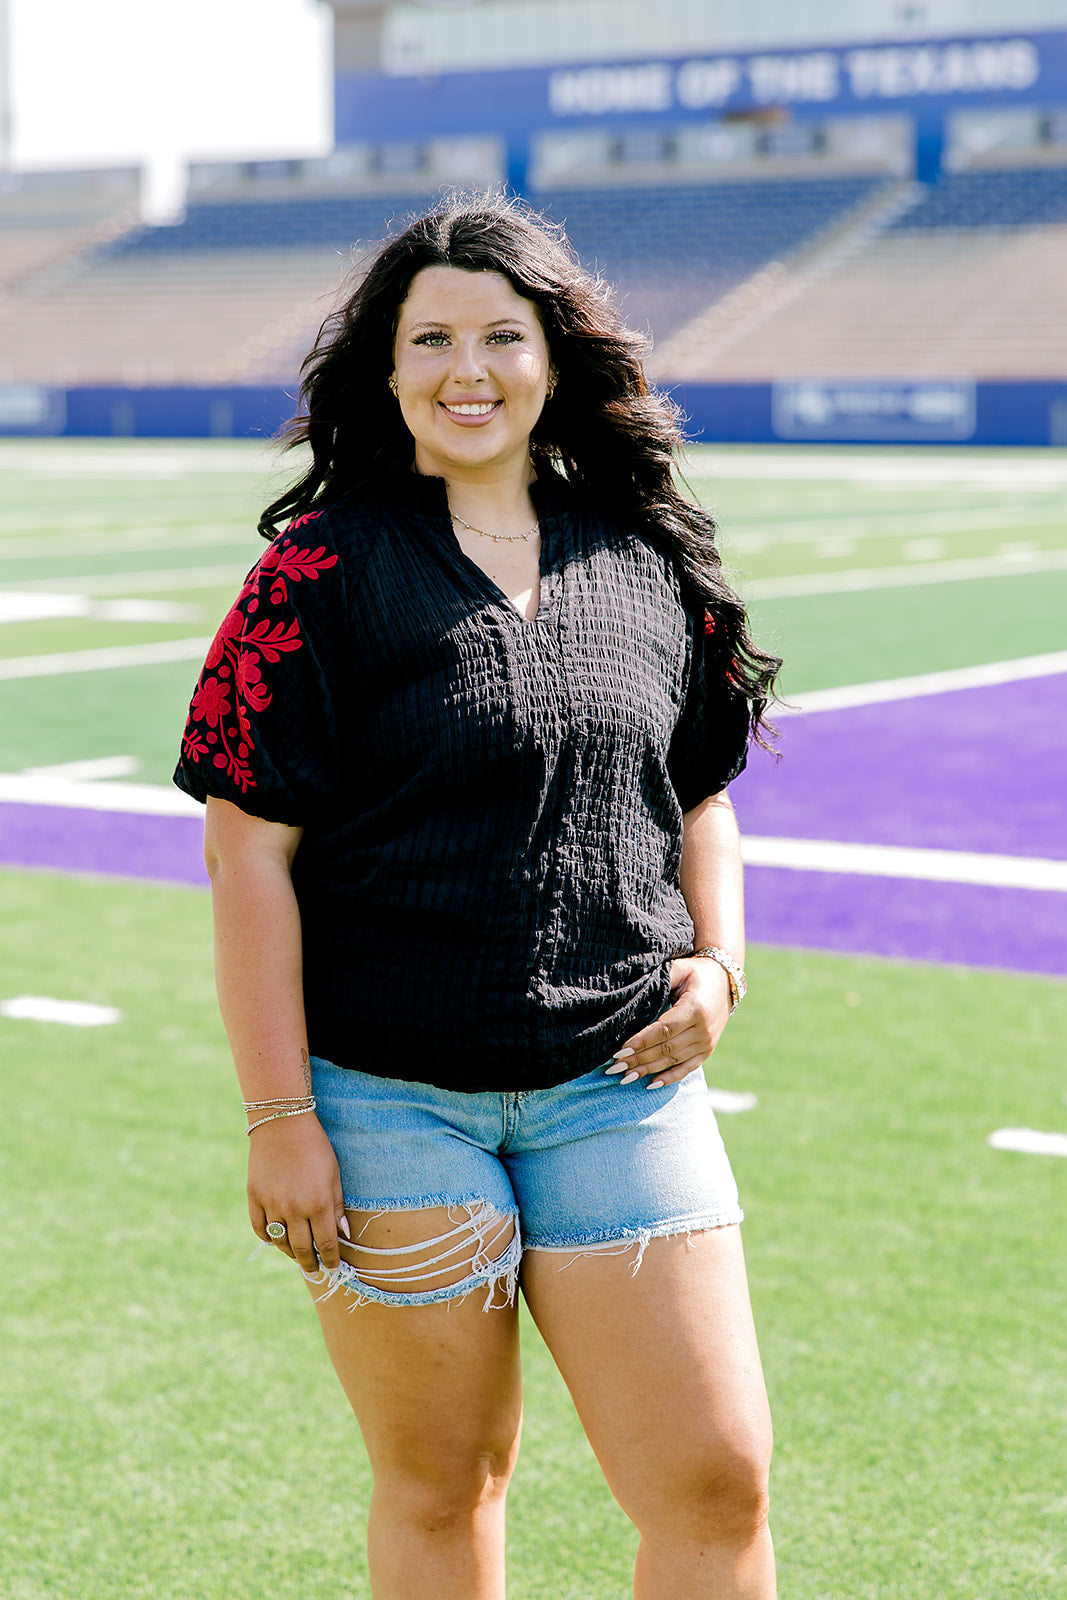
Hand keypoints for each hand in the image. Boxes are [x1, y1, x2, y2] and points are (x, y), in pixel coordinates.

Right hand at [248, 1113, 348, 1272]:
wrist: (283, 1124)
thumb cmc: (315, 1147)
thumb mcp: (334, 1174)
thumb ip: (337, 1206)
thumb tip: (343, 1234)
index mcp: (318, 1204)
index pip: (325, 1244)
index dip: (331, 1260)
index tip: (333, 1268)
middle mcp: (294, 1209)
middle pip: (302, 1249)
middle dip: (311, 1264)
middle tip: (315, 1270)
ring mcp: (271, 1205)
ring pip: (280, 1243)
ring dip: (290, 1253)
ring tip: (298, 1255)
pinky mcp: (254, 1198)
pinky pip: (260, 1229)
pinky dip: (268, 1238)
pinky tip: (277, 1240)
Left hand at [607, 957, 732, 1088]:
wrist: (725, 982)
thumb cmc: (697, 974)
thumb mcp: (681, 969)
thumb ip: (661, 977)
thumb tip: (634, 987)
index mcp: (695, 1009)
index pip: (663, 1030)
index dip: (641, 1042)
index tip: (619, 1050)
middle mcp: (703, 1030)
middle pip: (665, 1049)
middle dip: (638, 1059)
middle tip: (614, 1067)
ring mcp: (706, 1043)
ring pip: (672, 1061)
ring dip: (647, 1070)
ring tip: (624, 1077)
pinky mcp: (707, 1051)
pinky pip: (687, 1068)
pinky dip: (669, 1078)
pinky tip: (650, 1085)